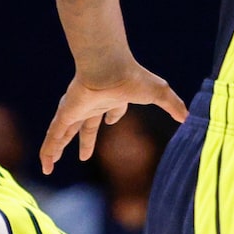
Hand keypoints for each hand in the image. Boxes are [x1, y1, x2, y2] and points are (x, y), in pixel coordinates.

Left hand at [41, 64, 187, 172]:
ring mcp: (77, 110)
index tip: (112, 119)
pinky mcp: (66, 114)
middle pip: (86, 127)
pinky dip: (49, 150)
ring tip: (50, 165)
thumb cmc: (133, 78)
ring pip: (65, 133)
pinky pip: (54, 136)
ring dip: (58, 148)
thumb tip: (189, 116)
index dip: (113, 116)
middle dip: (85, 140)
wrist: (110, 68)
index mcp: (113, 99)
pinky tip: (44, 165)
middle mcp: (93, 105)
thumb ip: (173, 105)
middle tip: (83, 155)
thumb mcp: (159, 94)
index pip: (111, 111)